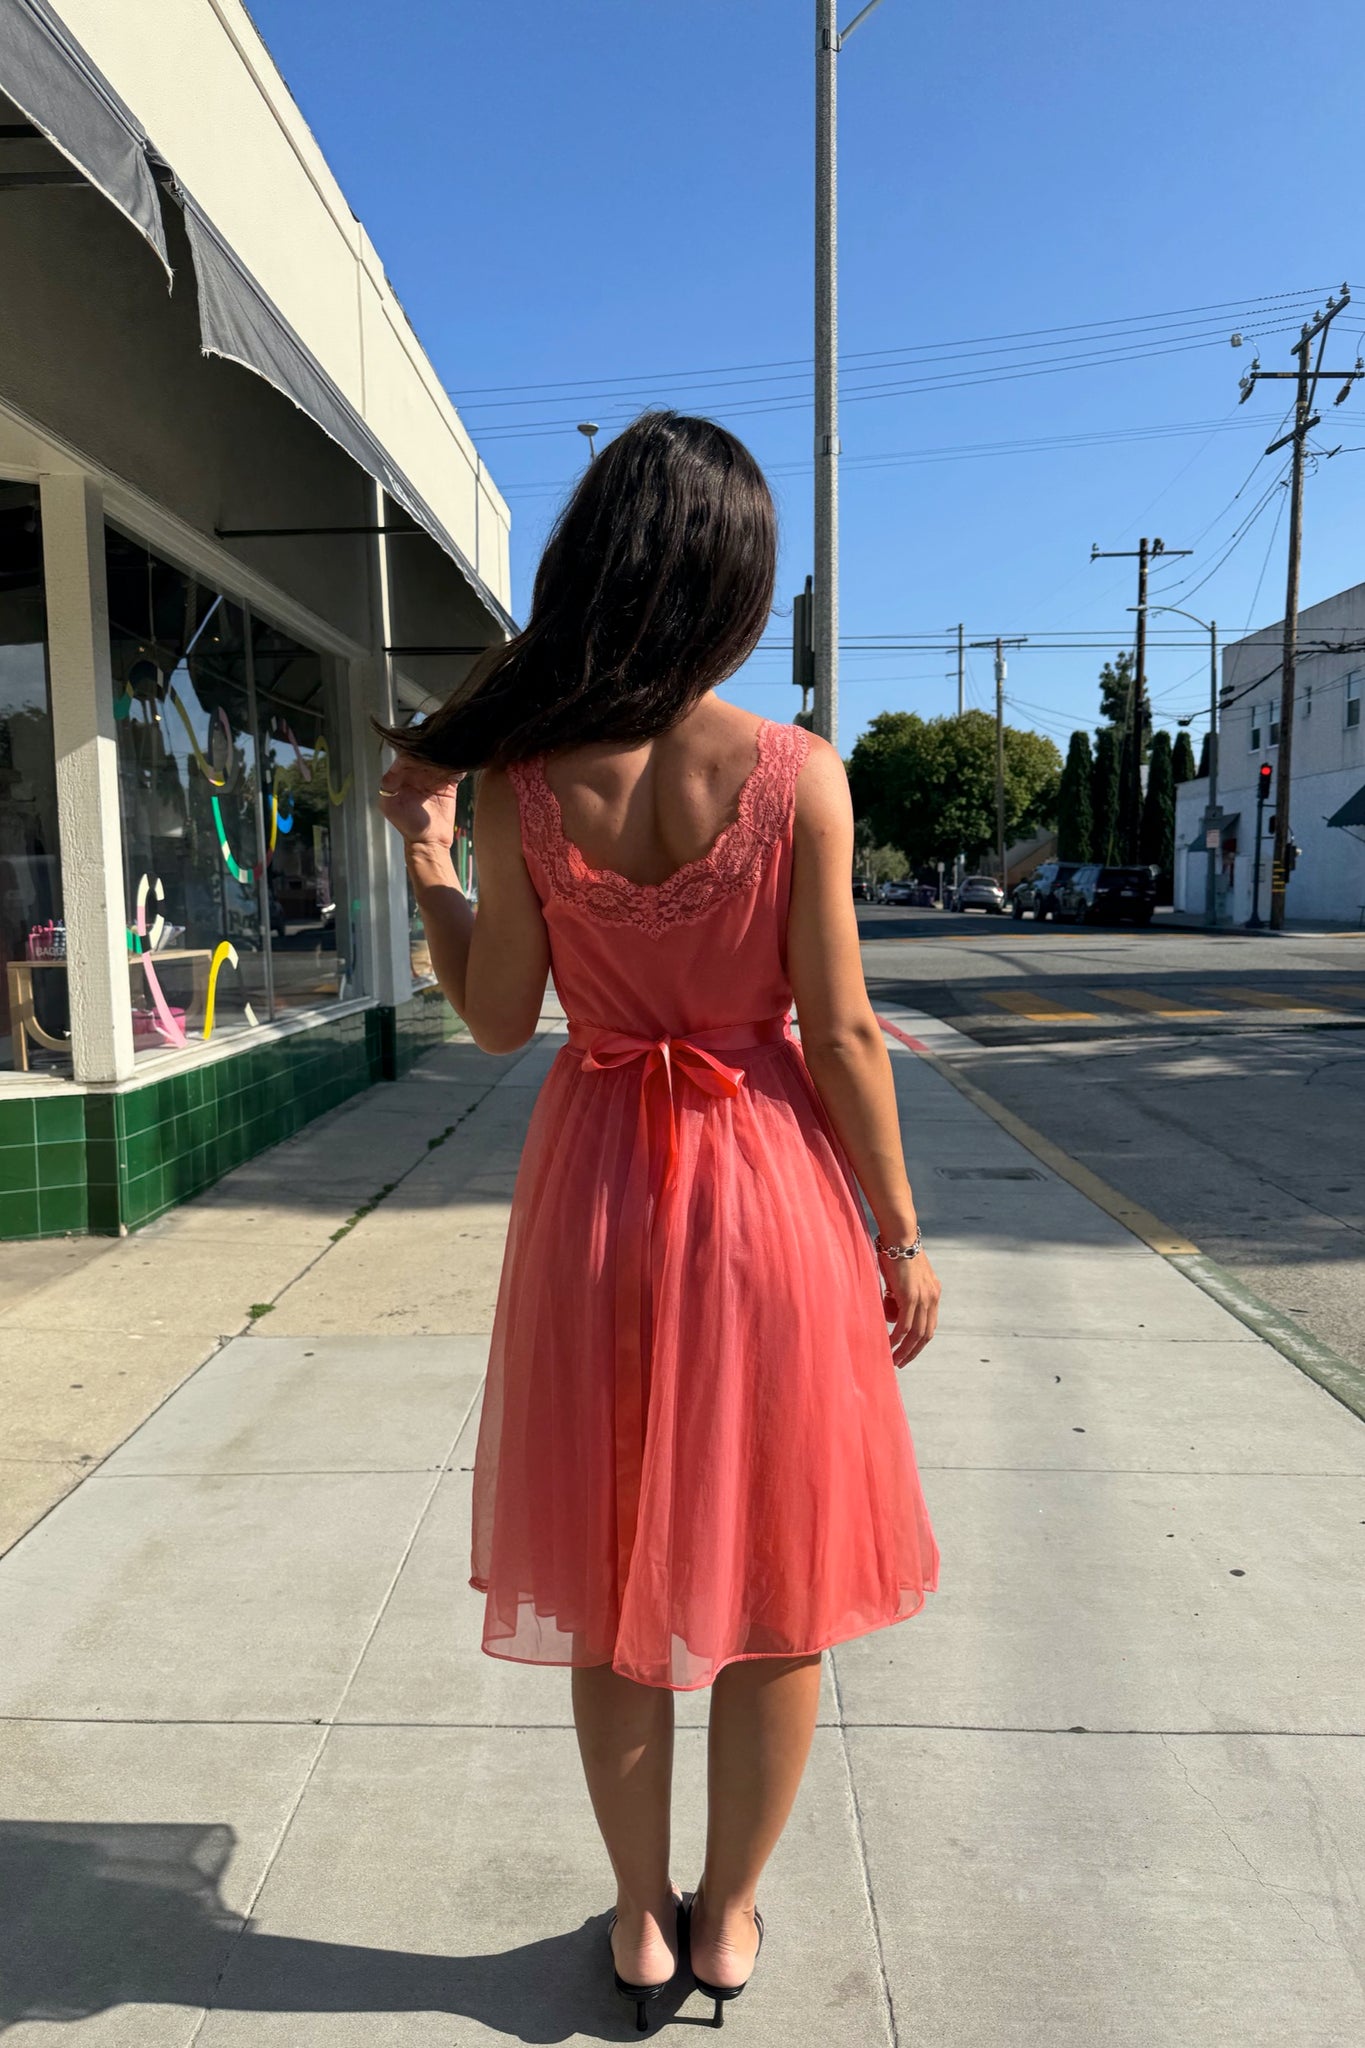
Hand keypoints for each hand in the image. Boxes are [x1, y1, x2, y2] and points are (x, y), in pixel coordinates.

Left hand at [378, 755, 463, 847]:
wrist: (429, 840)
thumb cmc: (408, 825)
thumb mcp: (390, 805)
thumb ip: (388, 785)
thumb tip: (393, 768)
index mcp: (401, 776)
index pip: (404, 757)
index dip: (409, 754)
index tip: (413, 756)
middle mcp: (417, 774)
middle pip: (423, 755)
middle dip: (427, 753)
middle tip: (432, 753)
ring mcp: (434, 778)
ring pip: (439, 760)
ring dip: (442, 757)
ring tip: (444, 756)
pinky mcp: (449, 784)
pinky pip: (454, 771)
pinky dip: (456, 765)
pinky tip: (455, 763)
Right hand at [878, 1245, 940, 1366]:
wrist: (899, 1237)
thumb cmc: (896, 1252)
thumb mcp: (903, 1277)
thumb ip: (901, 1293)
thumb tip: (891, 1307)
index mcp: (933, 1292)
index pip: (929, 1324)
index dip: (919, 1341)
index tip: (909, 1351)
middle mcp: (932, 1297)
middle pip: (926, 1333)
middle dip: (914, 1351)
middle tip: (901, 1362)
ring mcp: (923, 1297)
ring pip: (916, 1333)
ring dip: (905, 1350)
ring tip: (894, 1360)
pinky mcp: (911, 1296)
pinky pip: (905, 1325)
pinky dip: (897, 1338)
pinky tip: (888, 1345)